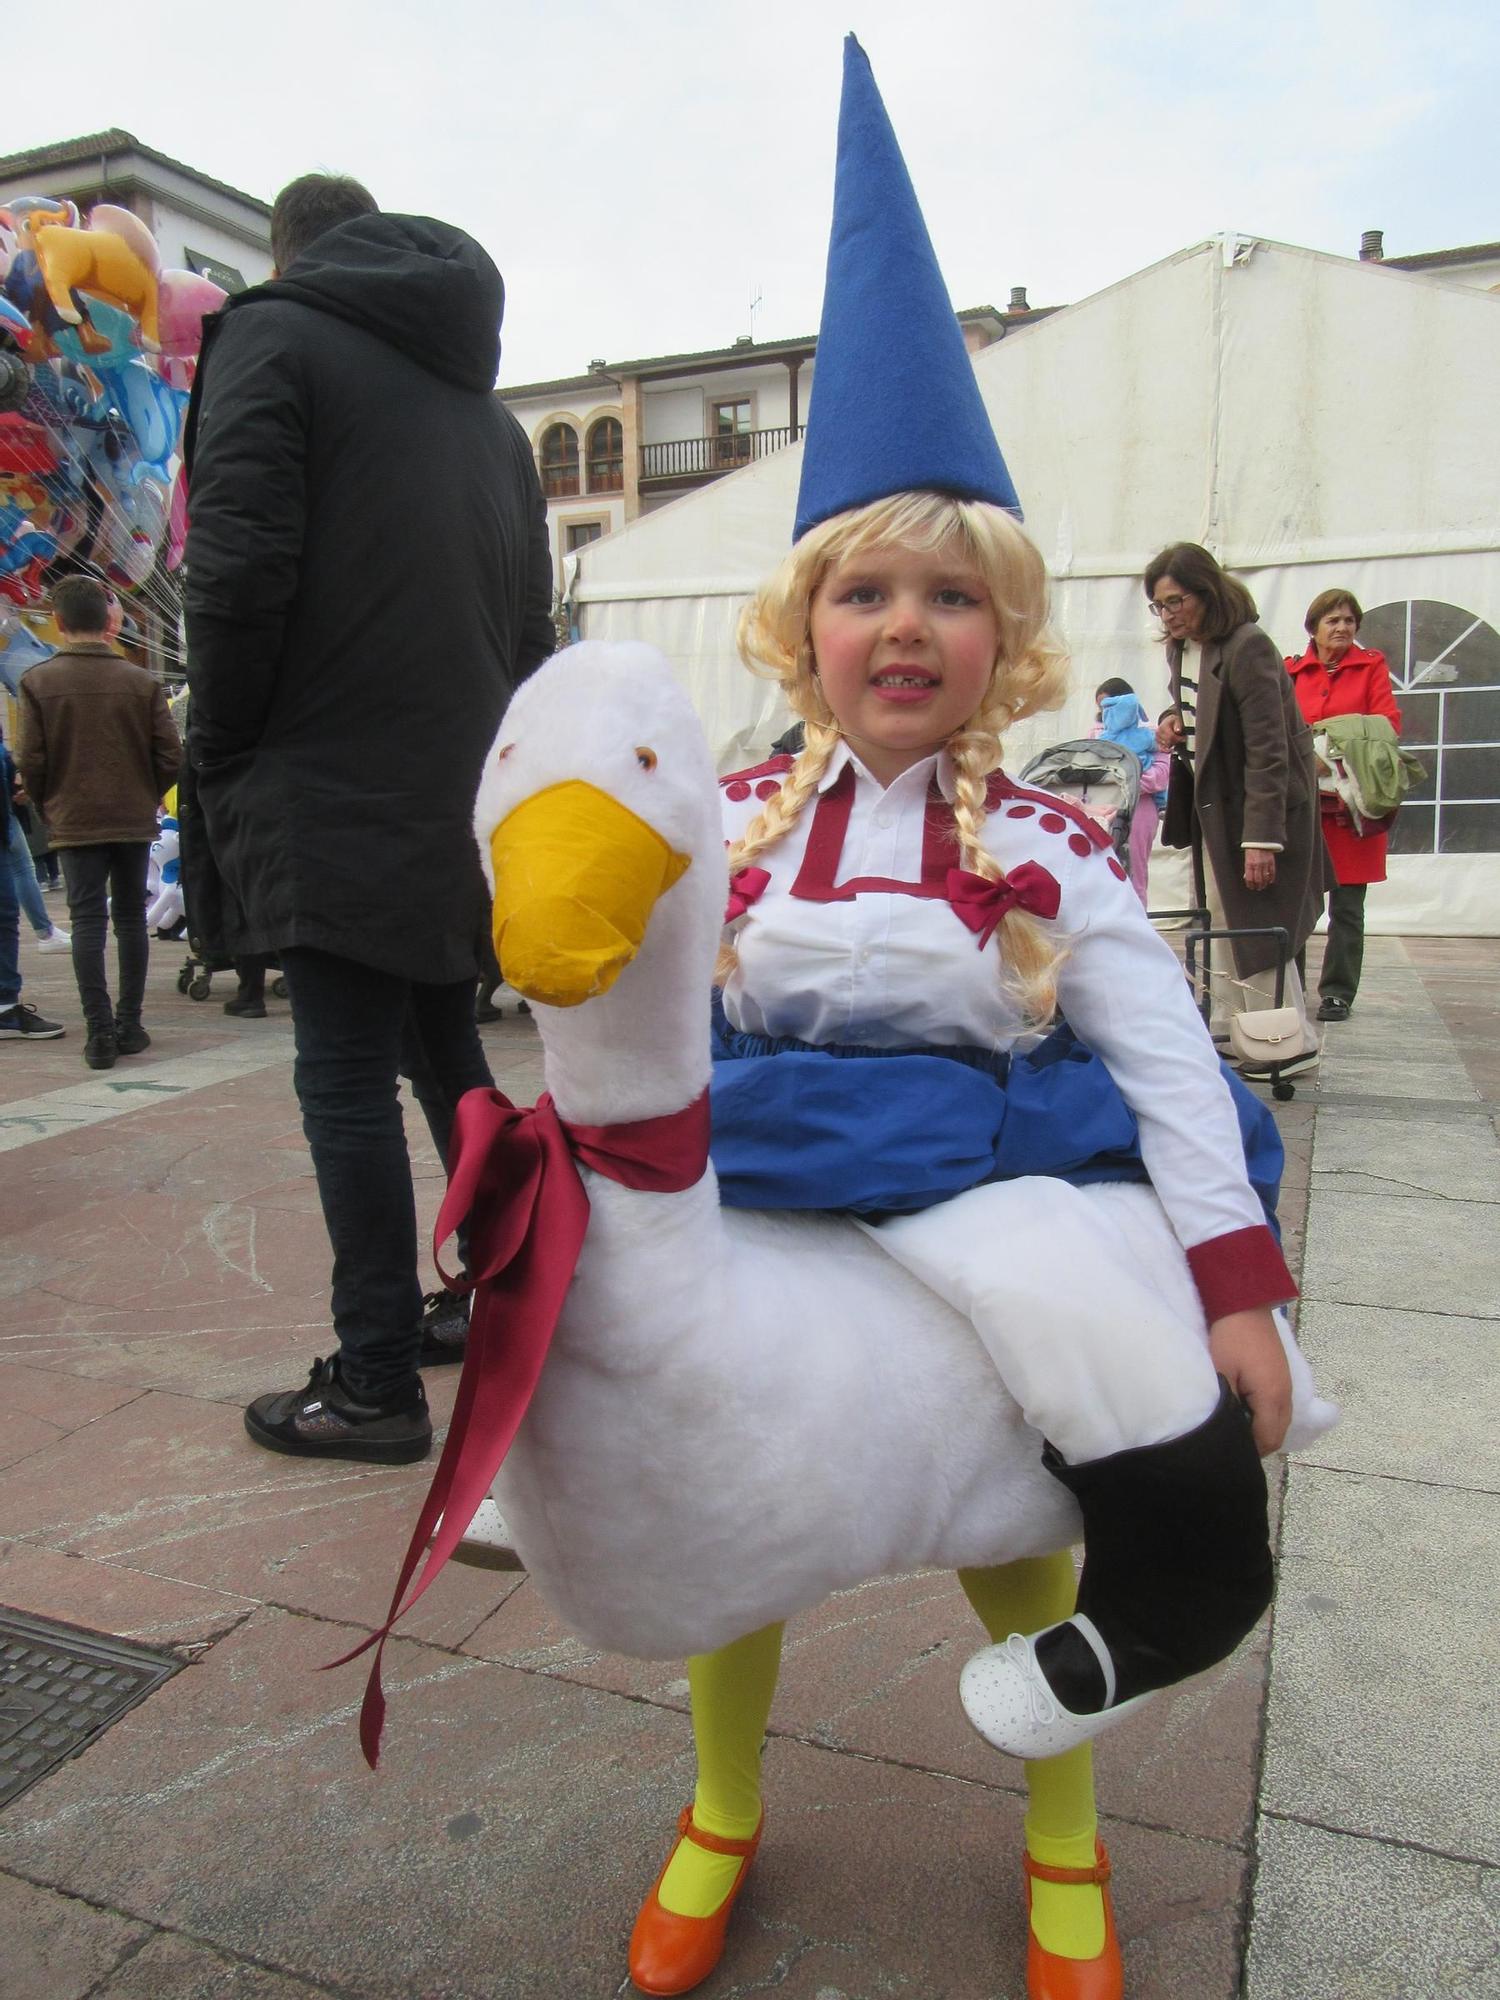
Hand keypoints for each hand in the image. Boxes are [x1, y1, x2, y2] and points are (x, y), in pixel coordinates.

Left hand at [1209, 1309, 1291, 1454]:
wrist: (1244, 1302)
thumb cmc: (1229, 1337)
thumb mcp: (1222, 1373)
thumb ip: (1227, 1406)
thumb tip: (1227, 1430)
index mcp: (1272, 1397)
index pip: (1267, 1440)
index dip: (1248, 1450)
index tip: (1227, 1449)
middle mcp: (1285, 1394)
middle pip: (1276, 1434)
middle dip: (1256, 1443)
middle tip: (1229, 1440)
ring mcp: (1285, 1384)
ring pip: (1278, 1421)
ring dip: (1260, 1428)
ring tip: (1234, 1425)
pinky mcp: (1280, 1374)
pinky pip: (1277, 1406)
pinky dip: (1264, 1414)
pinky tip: (1242, 1408)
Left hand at [1243, 847, 1275, 890]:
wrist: (1260, 840)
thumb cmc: (1252, 849)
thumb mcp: (1247, 858)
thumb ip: (1247, 868)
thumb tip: (1247, 877)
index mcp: (1249, 864)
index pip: (1249, 878)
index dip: (1250, 884)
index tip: (1251, 887)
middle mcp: (1257, 865)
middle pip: (1258, 880)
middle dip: (1258, 886)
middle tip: (1258, 888)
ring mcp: (1265, 863)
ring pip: (1265, 877)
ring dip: (1264, 883)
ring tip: (1263, 886)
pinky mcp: (1271, 861)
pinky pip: (1272, 872)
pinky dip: (1271, 878)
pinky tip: (1270, 881)